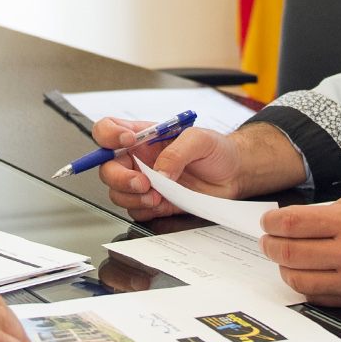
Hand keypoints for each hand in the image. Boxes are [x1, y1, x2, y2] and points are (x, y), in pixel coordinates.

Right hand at [91, 115, 248, 217]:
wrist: (233, 174)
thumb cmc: (216, 150)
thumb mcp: (200, 139)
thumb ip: (177, 152)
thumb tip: (159, 173)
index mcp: (143, 136)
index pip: (108, 130)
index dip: (108, 135)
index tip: (127, 141)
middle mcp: (139, 159)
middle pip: (107, 168)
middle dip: (120, 178)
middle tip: (143, 183)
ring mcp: (145, 182)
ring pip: (117, 193)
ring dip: (132, 197)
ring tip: (156, 196)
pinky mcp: (154, 202)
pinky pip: (136, 211)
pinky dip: (145, 210)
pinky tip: (162, 203)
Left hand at [260, 193, 340, 307]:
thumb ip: (332, 211)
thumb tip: (298, 220)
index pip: (293, 223)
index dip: (272, 223)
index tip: (268, 221)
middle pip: (289, 253)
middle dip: (270, 245)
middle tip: (268, 240)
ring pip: (298, 279)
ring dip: (283, 268)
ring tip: (284, 258)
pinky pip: (317, 296)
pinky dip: (305, 285)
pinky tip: (306, 273)